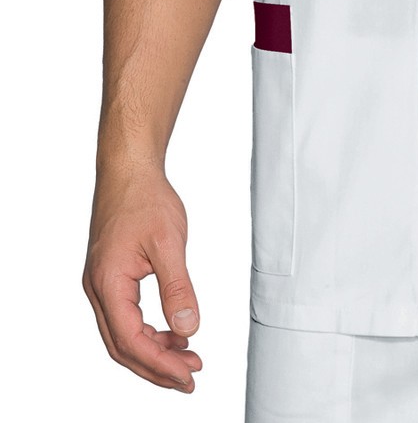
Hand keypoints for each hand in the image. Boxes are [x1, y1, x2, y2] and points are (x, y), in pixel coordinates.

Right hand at [83, 158, 203, 391]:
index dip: (160, 365)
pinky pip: (125, 317)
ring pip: (122, 335)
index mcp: (108, 283)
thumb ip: (178, 288)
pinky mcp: (110, 278)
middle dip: (156, 367)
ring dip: (153, 351)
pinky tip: (172, 332)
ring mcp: (101, 284)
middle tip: (190, 377)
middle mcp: (98, 289)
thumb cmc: (145, 198)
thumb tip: (188, 329)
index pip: (131, 340)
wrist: (129, 169)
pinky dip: (148, 332)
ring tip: (188, 357)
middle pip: (122, 346)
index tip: (188, 375)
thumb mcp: (169, 243)